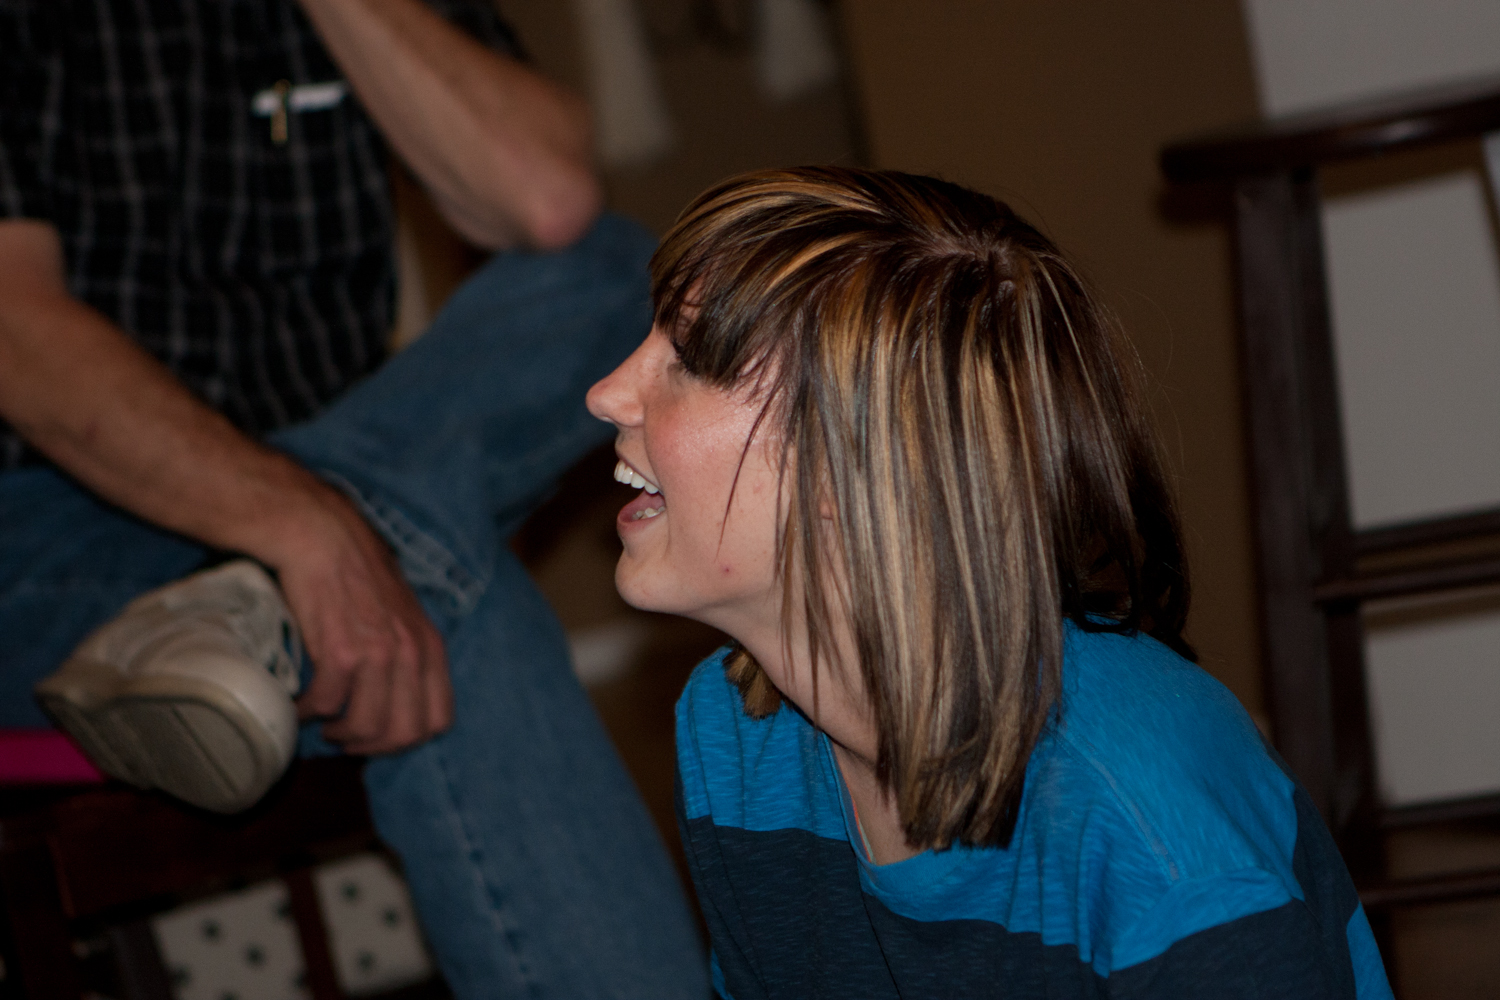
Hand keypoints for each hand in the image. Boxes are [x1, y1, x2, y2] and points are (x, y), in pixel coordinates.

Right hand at [265, 478, 452, 754]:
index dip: (409, 738)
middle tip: (349, 738)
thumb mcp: (404, 615)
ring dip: (340, 734)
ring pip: (366, 726)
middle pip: (404, 733)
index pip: (439, 720)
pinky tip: (301, 702)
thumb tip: (398, 700)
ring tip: (325, 724)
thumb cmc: (359, 576)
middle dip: (373, 746)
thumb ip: (409, 653)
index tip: (382, 735)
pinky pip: (326, 704)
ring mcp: (378, 654)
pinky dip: (309, 711)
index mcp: (431, 647)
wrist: (324, 538)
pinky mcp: (341, 652)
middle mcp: (411, 653)